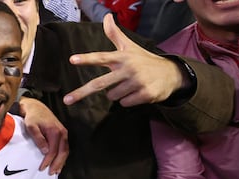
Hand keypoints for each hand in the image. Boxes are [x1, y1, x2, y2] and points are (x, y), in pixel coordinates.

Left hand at [19, 97, 67, 174]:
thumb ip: (38, 138)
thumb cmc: (32, 117)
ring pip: (65, 151)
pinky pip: (65, 147)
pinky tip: (59, 162)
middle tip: (51, 173)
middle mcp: (62, 132)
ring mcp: (63, 133)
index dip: (48, 161)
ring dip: (61, 162)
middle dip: (57, 164)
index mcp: (55, 131)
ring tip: (56, 171)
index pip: (53, 151)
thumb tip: (45, 151)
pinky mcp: (62, 134)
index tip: (42, 168)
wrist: (36, 107)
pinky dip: (63, 156)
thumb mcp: (31, 126)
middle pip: (62, 152)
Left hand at [63, 14, 184, 106]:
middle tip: (67, 100)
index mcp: (122, 57)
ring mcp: (137, 81)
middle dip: (81, 92)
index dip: (86, 59)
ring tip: (129, 85)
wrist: (171, 74)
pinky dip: (128, 100)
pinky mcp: (145, 94)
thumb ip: (114, 34)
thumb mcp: (129, 47)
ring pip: (112, 96)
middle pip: (99, 83)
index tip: (72, 60)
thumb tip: (106, 16)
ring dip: (117, 94)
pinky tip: (137, 92)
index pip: (101, 57)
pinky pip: (125, 103)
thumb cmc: (144, 60)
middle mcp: (128, 68)